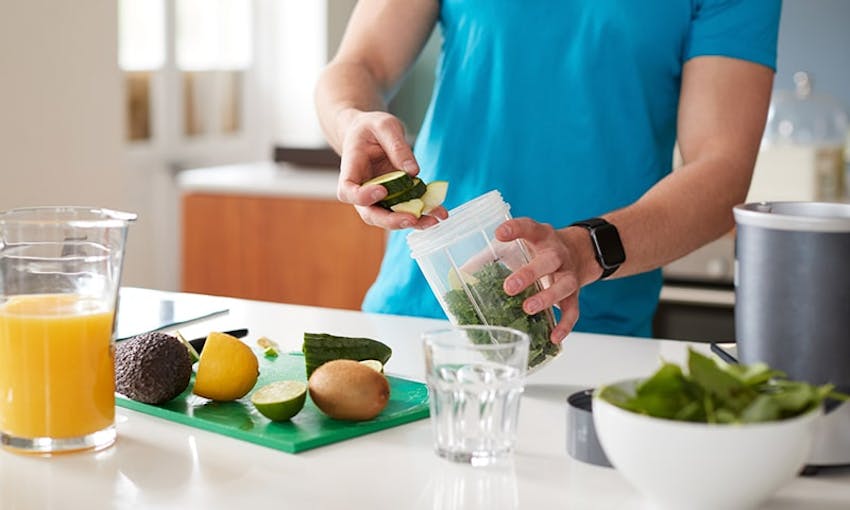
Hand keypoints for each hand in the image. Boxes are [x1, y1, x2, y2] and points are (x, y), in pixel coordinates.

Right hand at [336, 109, 447, 229]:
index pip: (347, 191)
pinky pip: (406, 209)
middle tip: (412, 219)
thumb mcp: (384, 126)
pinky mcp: (395, 197)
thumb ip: (397, 146)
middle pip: (370, 214)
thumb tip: (412, 171)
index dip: (362, 197)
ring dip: (411, 222)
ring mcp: (378, 197)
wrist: (369, 134)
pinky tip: (438, 213)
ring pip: (390, 218)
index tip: (382, 190)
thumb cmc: (370, 128)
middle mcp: (362, 189)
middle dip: (391, 221)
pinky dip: (423, 214)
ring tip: (433, 220)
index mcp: (351, 169)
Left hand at [495, 218, 589, 342]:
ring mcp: (568, 273)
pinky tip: (553, 337)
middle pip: (549, 260)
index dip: (516, 229)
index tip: (500, 233)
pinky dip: (564, 325)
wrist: (577, 252)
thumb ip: (491, 256)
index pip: (529, 227)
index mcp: (541, 236)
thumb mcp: (518, 245)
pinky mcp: (574, 294)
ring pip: (564, 285)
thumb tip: (461, 273)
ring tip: (528, 309)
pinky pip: (573, 310)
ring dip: (547, 298)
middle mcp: (557, 253)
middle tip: (510, 287)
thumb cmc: (538, 250)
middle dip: (530, 273)